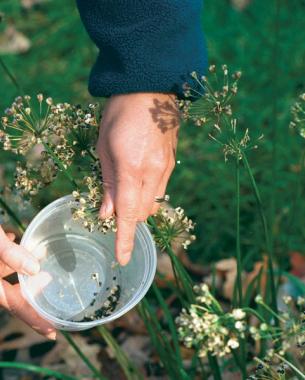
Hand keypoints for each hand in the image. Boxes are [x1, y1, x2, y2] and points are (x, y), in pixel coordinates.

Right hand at [0, 226, 55, 339]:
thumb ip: (9, 253)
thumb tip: (35, 267)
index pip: (14, 303)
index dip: (33, 318)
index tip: (52, 331)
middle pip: (11, 293)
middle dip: (32, 293)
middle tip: (53, 297)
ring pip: (5, 276)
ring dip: (22, 268)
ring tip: (42, 257)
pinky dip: (9, 254)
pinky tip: (15, 238)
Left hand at [97, 92, 178, 265]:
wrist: (150, 87)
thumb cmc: (119, 113)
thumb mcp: (104, 146)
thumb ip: (108, 183)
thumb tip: (107, 213)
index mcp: (132, 167)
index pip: (129, 213)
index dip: (125, 238)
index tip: (123, 258)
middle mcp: (154, 172)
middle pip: (143, 213)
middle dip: (129, 219)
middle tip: (113, 210)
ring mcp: (167, 168)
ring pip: (153, 203)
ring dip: (139, 207)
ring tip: (126, 191)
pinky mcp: (172, 163)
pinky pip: (160, 190)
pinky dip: (148, 194)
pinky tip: (138, 179)